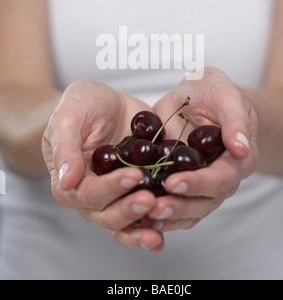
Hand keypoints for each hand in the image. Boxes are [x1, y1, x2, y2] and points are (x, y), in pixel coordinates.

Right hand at [42, 80, 163, 250]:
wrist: (106, 101)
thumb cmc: (81, 105)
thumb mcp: (68, 118)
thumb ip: (65, 148)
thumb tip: (66, 181)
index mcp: (70, 182)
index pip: (89, 194)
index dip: (110, 188)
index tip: (133, 175)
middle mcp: (93, 195)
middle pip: (109, 215)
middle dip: (130, 209)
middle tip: (150, 199)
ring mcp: (118, 195)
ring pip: (128, 221)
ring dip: (145, 223)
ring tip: (165, 212)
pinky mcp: (139, 190)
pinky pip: (148, 211)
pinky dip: (160, 220)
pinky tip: (175, 220)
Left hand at [128, 67, 258, 239]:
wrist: (196, 96)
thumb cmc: (213, 91)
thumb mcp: (224, 94)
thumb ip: (235, 120)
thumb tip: (241, 148)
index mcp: (239, 159)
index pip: (221, 179)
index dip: (198, 183)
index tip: (173, 183)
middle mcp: (223, 178)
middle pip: (204, 202)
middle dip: (179, 206)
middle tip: (154, 207)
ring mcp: (202, 185)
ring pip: (189, 210)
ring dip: (168, 217)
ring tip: (145, 217)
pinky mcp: (183, 185)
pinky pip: (175, 206)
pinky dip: (159, 216)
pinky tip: (140, 219)